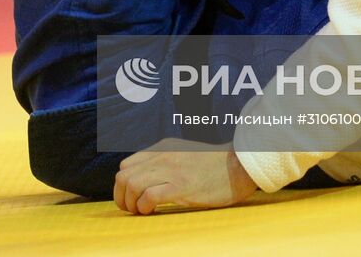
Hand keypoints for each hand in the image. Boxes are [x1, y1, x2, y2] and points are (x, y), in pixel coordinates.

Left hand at [114, 140, 257, 214]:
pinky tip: (151, 211)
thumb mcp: (183, 152)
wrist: (239, 165)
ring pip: (132, 185)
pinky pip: (150, 196)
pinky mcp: (181, 187)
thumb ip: (165, 159)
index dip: (124, 185)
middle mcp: (162, 157)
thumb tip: (148, 177)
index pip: (126, 165)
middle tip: (131, 209)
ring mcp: (171, 171)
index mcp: (162, 148)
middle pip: (124, 176)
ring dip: (131, 203)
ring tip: (140, 211)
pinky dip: (144, 206)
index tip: (132, 198)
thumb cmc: (214, 164)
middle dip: (121, 197)